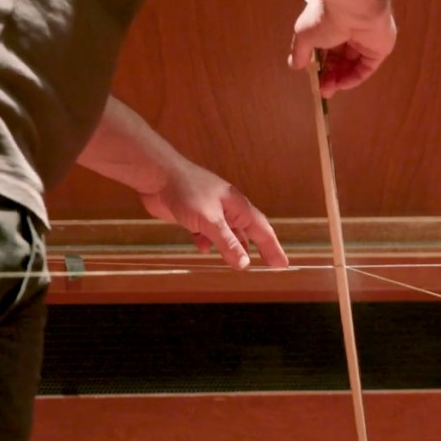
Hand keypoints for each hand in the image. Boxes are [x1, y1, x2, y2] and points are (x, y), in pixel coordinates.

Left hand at [139, 163, 288, 269]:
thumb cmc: (187, 191)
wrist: (157, 175)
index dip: (274, 248)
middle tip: (269, 265)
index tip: (282, 264)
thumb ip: (227, 243)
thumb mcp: (210, 221)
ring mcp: (212, 211)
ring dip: (231, 247)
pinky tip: (202, 248)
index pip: (263, 231)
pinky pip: (208, 232)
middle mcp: (229, 209)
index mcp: (238, 207)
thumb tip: (244, 264)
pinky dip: (207, 242)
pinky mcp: (195, 214)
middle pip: (249, 233)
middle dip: (258, 249)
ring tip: (237, 263)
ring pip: (228, 234)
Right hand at [288, 0, 396, 97]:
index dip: (320, 65)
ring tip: (328, 90)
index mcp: (333, 22)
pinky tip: (342, 85)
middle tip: (321, 90)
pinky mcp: (379, 49)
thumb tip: (294, 66)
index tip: (313, 79)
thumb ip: (300, 52)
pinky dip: (354, 78)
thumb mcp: (304, 35)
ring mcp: (366, 40)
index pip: (326, 48)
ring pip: (352, 65)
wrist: (354, 7)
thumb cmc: (325, 17)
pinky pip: (366, 67)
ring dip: (339, 79)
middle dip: (329, 75)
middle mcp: (350, 31)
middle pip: (340, 59)